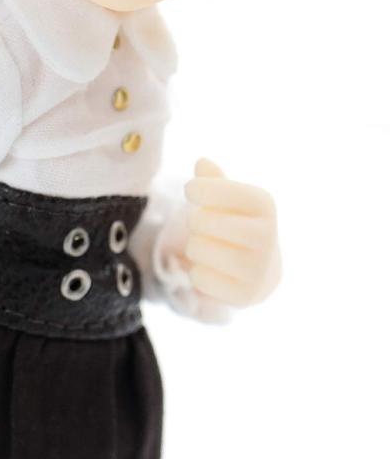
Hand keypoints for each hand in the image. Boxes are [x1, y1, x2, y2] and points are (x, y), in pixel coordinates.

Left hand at [183, 158, 281, 307]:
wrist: (262, 271)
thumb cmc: (237, 223)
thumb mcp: (229, 199)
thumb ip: (214, 181)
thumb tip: (202, 162)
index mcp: (265, 206)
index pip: (227, 191)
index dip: (203, 189)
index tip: (191, 189)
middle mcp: (267, 237)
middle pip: (201, 221)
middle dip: (195, 221)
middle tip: (205, 226)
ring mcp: (258, 269)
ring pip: (197, 249)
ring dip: (195, 247)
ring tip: (212, 248)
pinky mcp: (246, 296)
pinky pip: (199, 278)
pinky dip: (199, 273)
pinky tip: (216, 271)